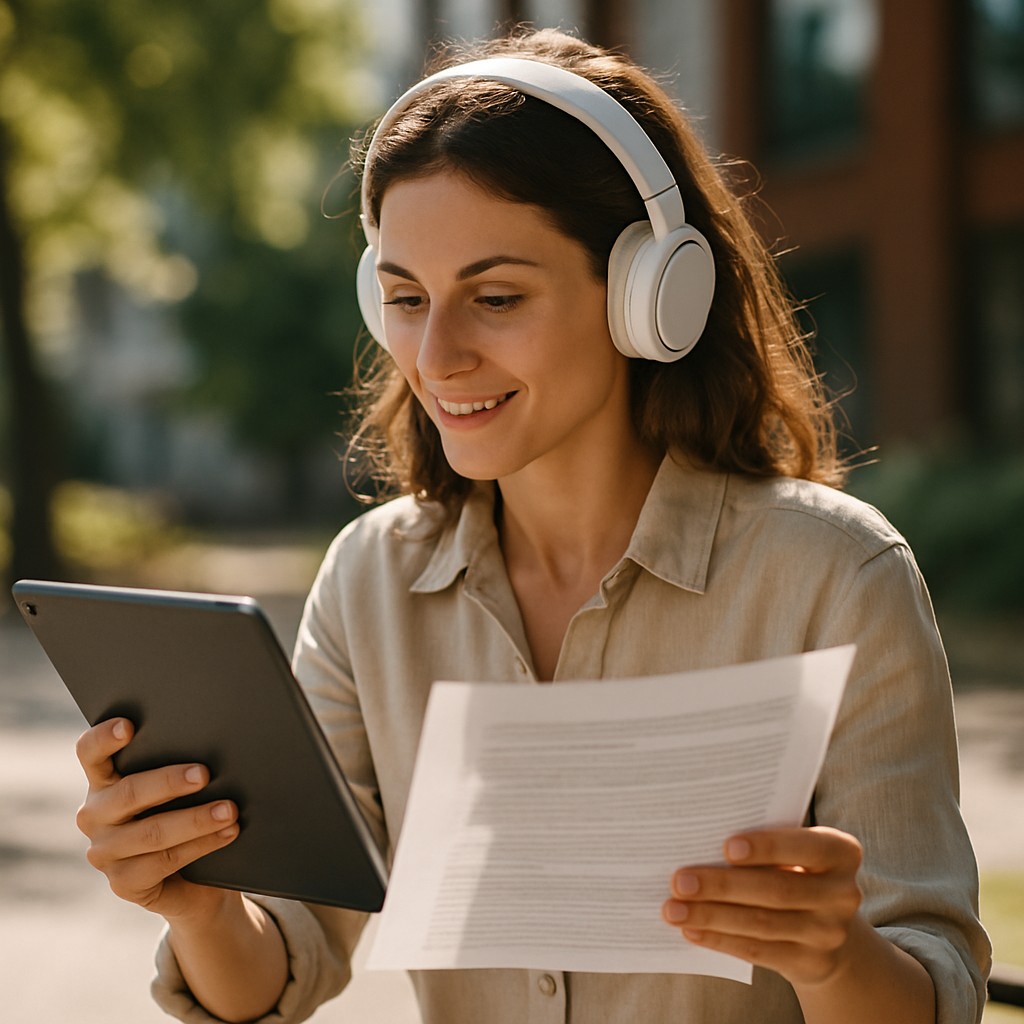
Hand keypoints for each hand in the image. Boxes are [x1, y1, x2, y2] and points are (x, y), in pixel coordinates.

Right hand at [75, 717, 240, 921]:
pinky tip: (227, 834)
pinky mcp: (122, 882)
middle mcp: (95, 814)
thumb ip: (178, 766)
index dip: (104, 738)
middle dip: (169, 781)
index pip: (90, 753)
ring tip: (229, 810)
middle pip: (128, 793)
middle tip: (205, 774)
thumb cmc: (185, 813)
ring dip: (196, 819)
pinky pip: (164, 861)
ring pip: (152, 832)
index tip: (128, 726)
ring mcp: (105, 852)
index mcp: (103, 781)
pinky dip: (201, 845)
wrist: (193, 877)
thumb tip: (213, 746)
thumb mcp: (177, 789)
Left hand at [662, 826, 863, 987]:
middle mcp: (843, 893)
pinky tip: (691, 930)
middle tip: (679, 880)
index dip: (768, 847)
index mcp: (841, 852)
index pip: (807, 847)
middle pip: (777, 889)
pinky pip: (758, 951)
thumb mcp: (793, 852)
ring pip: (762, 923)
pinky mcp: (811, 963)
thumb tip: (697, 838)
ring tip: (672, 908)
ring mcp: (830, 933)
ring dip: (711, 915)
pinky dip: (720, 939)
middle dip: (722, 885)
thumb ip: (763, 843)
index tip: (726, 847)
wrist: (827, 931)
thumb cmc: (794, 870)